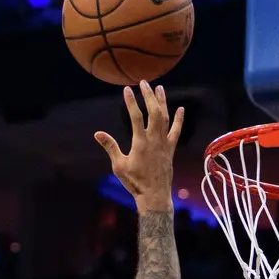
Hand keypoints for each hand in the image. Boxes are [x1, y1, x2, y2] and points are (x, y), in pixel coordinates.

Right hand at [94, 81, 183, 211]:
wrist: (154, 196)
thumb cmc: (135, 183)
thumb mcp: (119, 166)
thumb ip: (110, 147)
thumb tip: (97, 133)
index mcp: (140, 143)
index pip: (135, 116)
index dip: (131, 101)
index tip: (127, 89)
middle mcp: (154, 140)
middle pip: (153, 112)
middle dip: (149, 96)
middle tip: (144, 82)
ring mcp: (164, 144)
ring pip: (165, 118)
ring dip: (162, 102)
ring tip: (159, 88)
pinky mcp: (171, 150)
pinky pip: (176, 132)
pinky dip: (178, 120)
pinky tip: (181, 109)